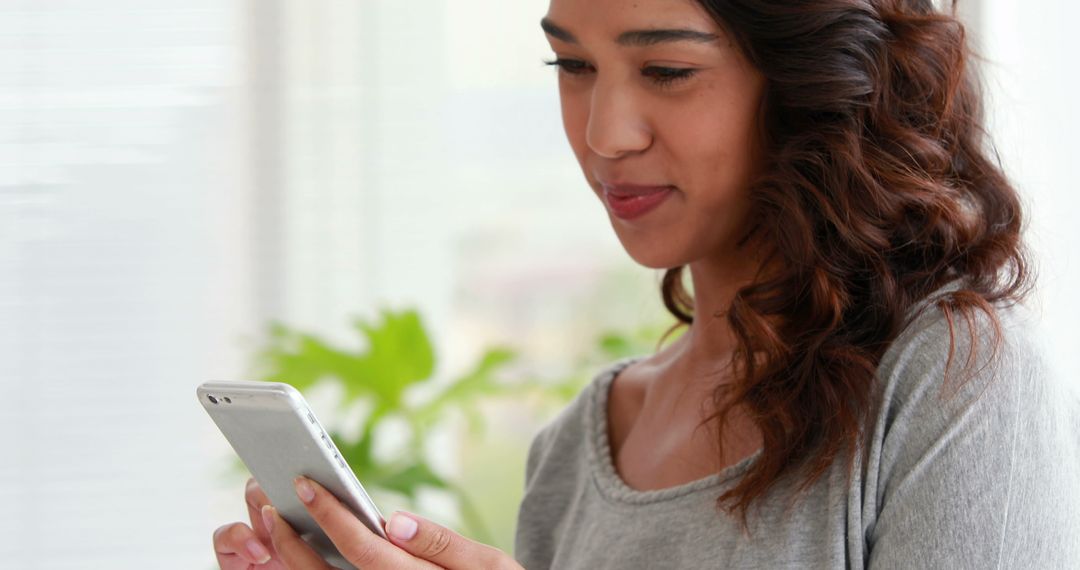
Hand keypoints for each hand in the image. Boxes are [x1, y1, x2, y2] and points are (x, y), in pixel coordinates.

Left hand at [212, 475, 524, 569]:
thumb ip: (443, 544)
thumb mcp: (490, 565)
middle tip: (268, 502)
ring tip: (270, 523)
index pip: (366, 549)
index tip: (305, 483)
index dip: (332, 515)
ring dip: (286, 559)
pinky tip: (287, 551)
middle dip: (291, 540)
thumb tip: (395, 520)